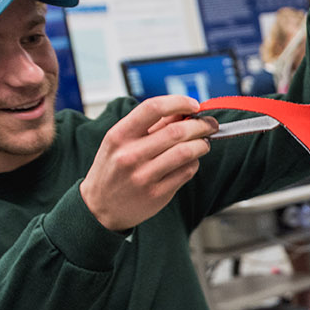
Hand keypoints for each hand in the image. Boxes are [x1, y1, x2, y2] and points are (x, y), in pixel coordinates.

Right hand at [81, 96, 218, 230]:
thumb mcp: (120, 142)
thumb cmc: (113, 169)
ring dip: (202, 144)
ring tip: (204, 142)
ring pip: (186, 152)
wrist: (99, 207)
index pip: (152, 108)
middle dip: (201, 125)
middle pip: (176, 131)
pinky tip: (190, 161)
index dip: (178, 102)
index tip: (194, 105)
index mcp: (118, 136)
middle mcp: (129, 155)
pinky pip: (187, 171)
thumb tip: (183, 110)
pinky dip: (195, 162)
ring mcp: (143, 176)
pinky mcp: (157, 193)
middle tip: (210, 124)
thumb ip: (151, 125)